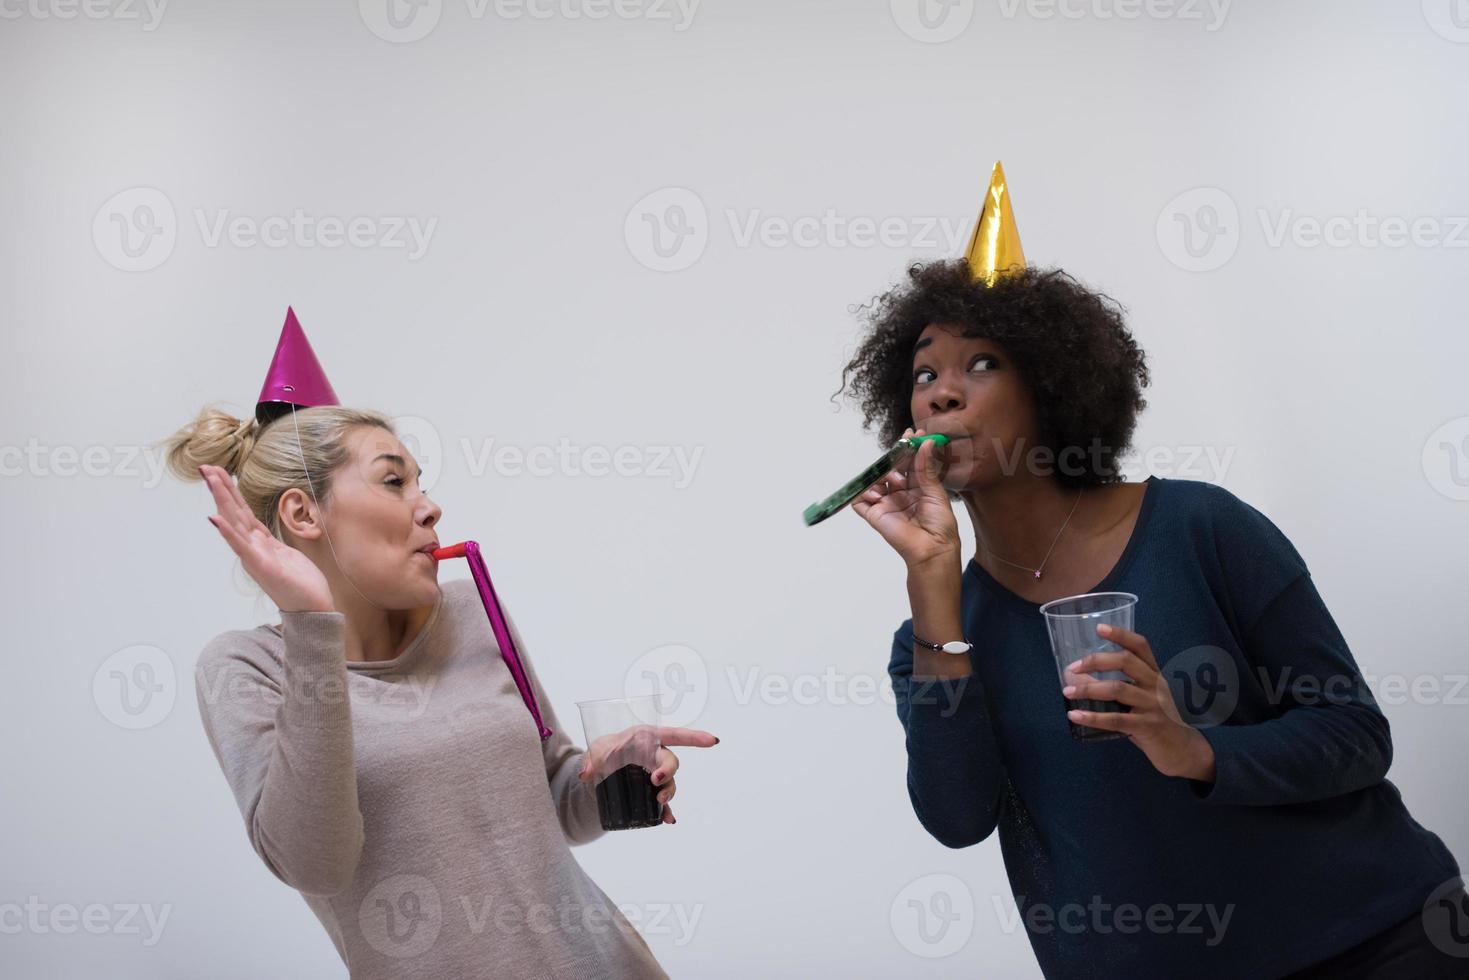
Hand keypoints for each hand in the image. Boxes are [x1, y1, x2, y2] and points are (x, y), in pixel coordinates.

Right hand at [200, 463, 334, 613]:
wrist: (312, 608)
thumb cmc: (300, 583)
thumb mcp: (284, 554)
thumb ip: (269, 542)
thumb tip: (260, 531)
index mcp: (259, 542)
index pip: (241, 511)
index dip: (229, 491)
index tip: (218, 471)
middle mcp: (252, 547)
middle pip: (233, 511)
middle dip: (220, 488)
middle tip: (205, 466)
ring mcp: (254, 555)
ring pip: (235, 522)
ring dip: (222, 500)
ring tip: (211, 480)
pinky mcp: (261, 565)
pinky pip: (242, 545)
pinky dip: (228, 531)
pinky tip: (215, 518)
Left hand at [577, 724, 719, 824]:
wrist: (600, 766)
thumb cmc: (605, 750)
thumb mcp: (595, 750)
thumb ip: (590, 759)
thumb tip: (586, 774)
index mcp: (648, 738)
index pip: (675, 735)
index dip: (695, 737)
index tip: (712, 741)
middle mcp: (655, 755)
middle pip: (671, 762)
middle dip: (668, 772)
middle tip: (655, 781)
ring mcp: (655, 773)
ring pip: (670, 783)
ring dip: (669, 792)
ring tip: (660, 801)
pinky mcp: (651, 790)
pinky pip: (663, 802)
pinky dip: (666, 811)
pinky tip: (668, 820)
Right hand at [851, 427, 961, 570]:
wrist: (933, 550)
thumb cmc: (940, 525)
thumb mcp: (936, 493)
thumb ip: (926, 468)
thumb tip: (926, 443)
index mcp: (917, 488)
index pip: (909, 464)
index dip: (909, 448)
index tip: (912, 433)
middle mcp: (900, 494)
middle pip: (891, 469)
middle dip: (895, 456)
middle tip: (901, 445)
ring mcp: (886, 504)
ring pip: (875, 480)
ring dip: (882, 475)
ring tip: (895, 480)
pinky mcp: (874, 515)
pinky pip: (860, 500)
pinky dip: (863, 492)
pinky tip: (876, 492)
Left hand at [1062, 624, 1216, 781]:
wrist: (1184, 750)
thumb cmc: (1157, 720)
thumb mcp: (1144, 698)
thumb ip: (1122, 687)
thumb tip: (1081, 681)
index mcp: (1154, 674)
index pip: (1140, 646)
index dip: (1121, 634)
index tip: (1099, 627)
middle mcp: (1156, 685)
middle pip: (1125, 661)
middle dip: (1096, 661)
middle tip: (1074, 667)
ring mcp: (1153, 705)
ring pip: (1117, 689)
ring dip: (1088, 689)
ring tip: (1067, 692)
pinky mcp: (1148, 726)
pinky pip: (1116, 719)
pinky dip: (1092, 717)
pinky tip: (1075, 715)